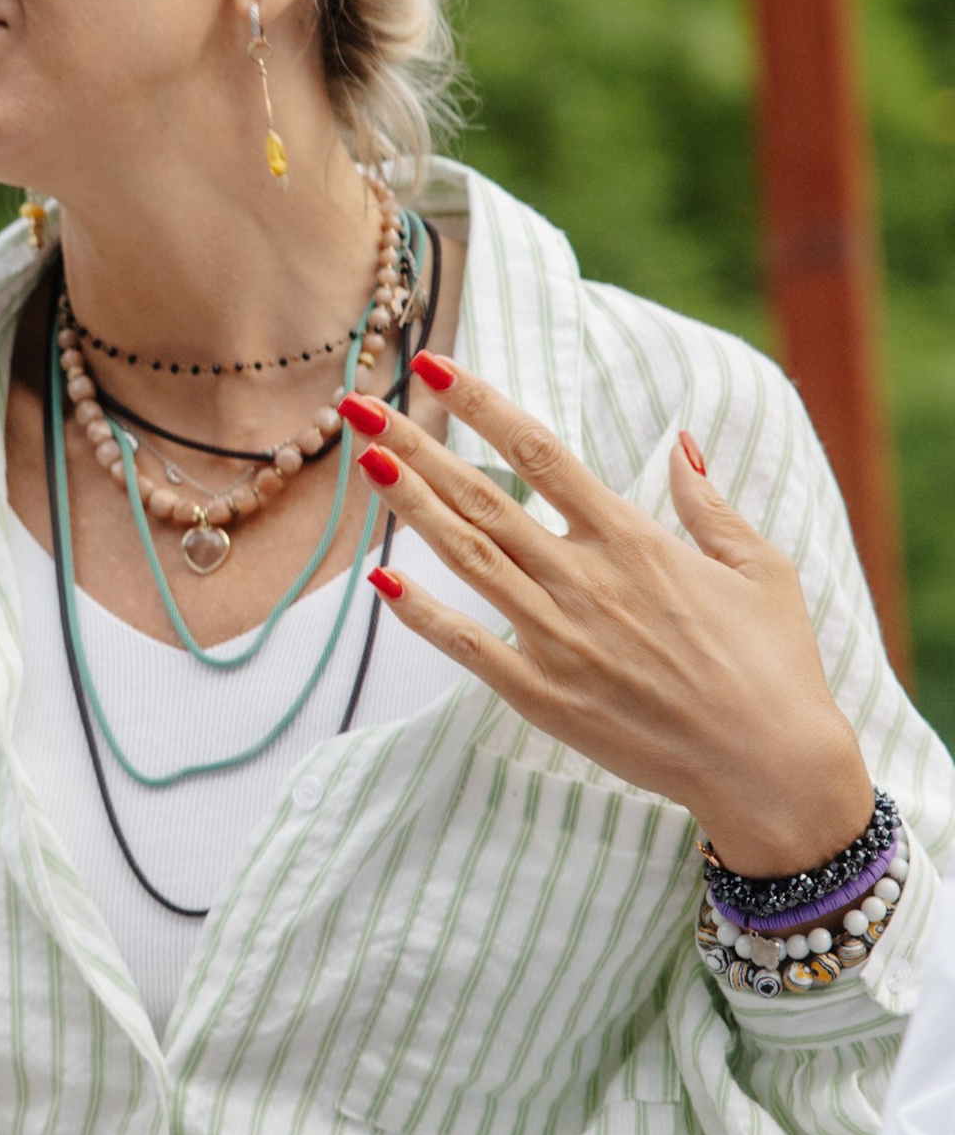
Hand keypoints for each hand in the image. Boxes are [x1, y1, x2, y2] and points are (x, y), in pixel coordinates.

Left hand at [354, 360, 871, 875]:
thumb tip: (681, 444)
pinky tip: (380, 579)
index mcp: (633, 539)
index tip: (432, 366)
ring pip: (467, 557)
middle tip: (360, 407)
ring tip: (361, 461)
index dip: (480, 404)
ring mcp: (558, 638)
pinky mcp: (543, 696)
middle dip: (415, 446)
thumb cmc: (774, 666)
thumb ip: (709, 505)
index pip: (540, 451)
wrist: (769, 767)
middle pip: (483, 496)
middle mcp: (585, 579)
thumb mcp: (761, 568)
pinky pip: (469, 645)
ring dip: (409, 507)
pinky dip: (422, 613)